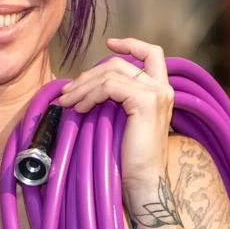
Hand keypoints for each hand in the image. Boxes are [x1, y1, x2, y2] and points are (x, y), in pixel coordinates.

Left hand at [55, 37, 173, 195]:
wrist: (143, 185)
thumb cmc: (131, 163)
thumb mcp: (123, 124)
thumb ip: (115, 103)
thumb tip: (84, 90)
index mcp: (161, 92)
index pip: (152, 54)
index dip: (130, 44)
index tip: (109, 44)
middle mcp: (163, 89)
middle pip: (120, 64)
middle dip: (88, 75)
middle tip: (67, 92)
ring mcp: (157, 94)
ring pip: (111, 73)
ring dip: (83, 86)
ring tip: (67, 103)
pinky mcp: (146, 102)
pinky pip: (110, 87)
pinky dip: (90, 95)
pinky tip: (80, 109)